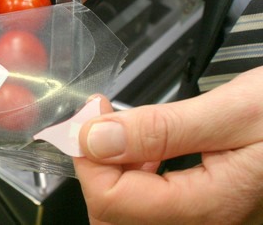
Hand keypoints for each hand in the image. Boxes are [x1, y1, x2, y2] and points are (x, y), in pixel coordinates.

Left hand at [74, 67, 262, 223]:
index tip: (89, 117)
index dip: (89, 158)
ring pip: (128, 216)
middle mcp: (209, 224)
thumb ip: (162, 128)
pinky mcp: (208, 212)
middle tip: (99, 122)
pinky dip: (133, 176)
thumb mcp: (234, 109)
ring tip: (121, 131)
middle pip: (115, 217)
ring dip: (112, 172)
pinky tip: (143, 149)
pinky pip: (151, 208)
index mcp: (213, 205)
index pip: (114, 202)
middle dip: (96, 168)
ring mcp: (209, 221)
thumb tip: (96, 137)